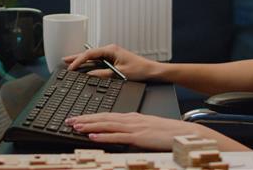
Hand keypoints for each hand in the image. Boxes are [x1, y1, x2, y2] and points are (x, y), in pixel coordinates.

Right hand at [63, 44, 160, 80]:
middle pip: (89, 53)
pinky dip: (89, 63)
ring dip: (82, 60)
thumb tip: (89, 75)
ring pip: (93, 57)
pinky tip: (84, 67)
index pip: (90, 54)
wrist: (151, 71)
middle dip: (76, 57)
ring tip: (70, 63)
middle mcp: (110, 50)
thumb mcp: (119, 74)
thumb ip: (103, 74)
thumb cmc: (140, 70)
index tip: (71, 67)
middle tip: (64, 60)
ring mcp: (112, 54)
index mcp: (111, 50)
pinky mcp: (113, 59)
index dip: (79, 60)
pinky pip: (98, 60)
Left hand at [65, 112, 203, 150]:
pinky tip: (93, 136)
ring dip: (89, 125)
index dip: (90, 116)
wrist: (183, 133)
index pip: (106, 115)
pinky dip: (104, 135)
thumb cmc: (166, 133)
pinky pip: (117, 136)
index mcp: (131, 117)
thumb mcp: (146, 129)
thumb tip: (117, 134)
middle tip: (69, 120)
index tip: (77, 118)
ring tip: (76, 126)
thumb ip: (131, 130)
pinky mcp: (138, 137)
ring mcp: (134, 128)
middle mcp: (130, 120)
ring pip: (107, 124)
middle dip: (84, 119)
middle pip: (103, 118)